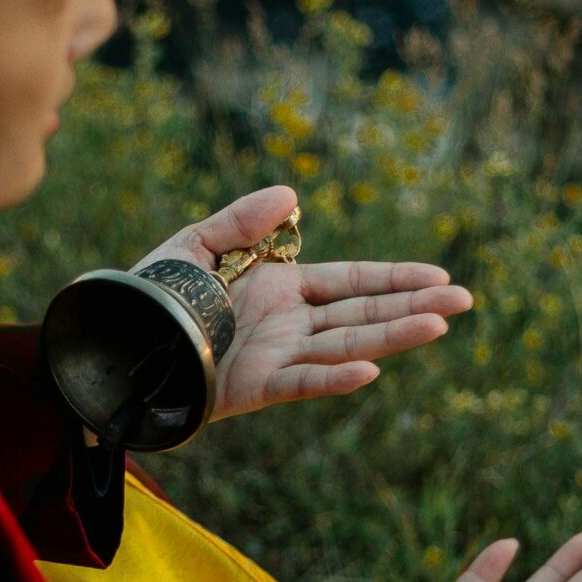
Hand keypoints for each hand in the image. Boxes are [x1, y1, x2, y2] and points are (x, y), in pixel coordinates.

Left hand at [135, 185, 471, 422]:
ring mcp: (277, 357)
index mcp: (281, 289)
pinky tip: (371, 371)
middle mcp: (289, 325)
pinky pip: (302, 381)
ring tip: (439, 325)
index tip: (438, 279)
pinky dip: (335, 377)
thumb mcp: (197, 242)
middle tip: (464, 301)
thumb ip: (243, 220)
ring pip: (347, 345)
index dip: (395, 280)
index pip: (351, 284)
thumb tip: (293, 196)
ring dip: (393, 337)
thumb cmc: (153, 294)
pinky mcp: (255, 386)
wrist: (117, 341)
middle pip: (363, 314)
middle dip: (413, 307)